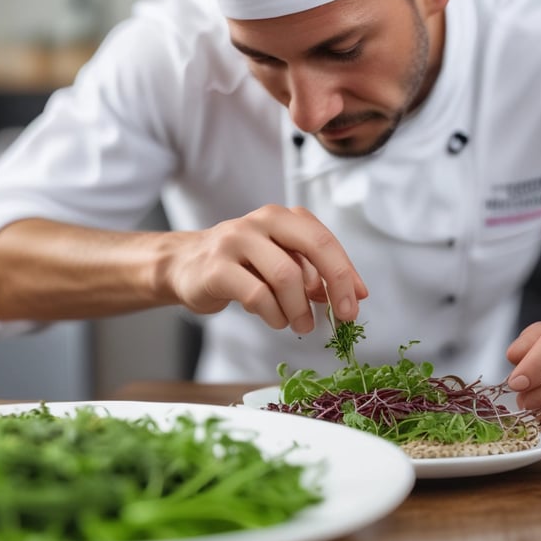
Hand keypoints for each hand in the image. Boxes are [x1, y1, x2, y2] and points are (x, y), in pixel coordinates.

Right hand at [160, 204, 367, 333]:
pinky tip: (276, 319)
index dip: (347, 273)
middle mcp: (261, 221)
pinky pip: (257, 295)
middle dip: (336, 284)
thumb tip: (352, 294)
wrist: (185, 266)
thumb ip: (312, 272)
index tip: (356, 302)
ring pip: (285, 276)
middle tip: (342, 316)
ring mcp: (236, 241)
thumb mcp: (279, 261)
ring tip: (300, 324)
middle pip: (313, 247)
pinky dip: (274, 315)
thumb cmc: (240, 265)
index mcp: (282, 217)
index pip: (324, 240)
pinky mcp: (216, 268)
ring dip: (299, 308)